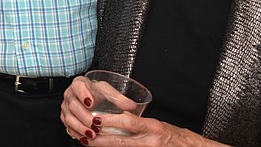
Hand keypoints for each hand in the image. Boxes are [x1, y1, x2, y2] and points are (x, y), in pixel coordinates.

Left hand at [60, 77, 212, 145]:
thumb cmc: (174, 135)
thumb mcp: (156, 124)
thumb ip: (138, 121)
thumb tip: (116, 117)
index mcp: (153, 127)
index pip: (129, 122)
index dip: (111, 122)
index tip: (96, 119)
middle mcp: (150, 140)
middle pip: (120, 141)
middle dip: (100, 139)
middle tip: (85, 135)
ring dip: (103, 146)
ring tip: (88, 142)